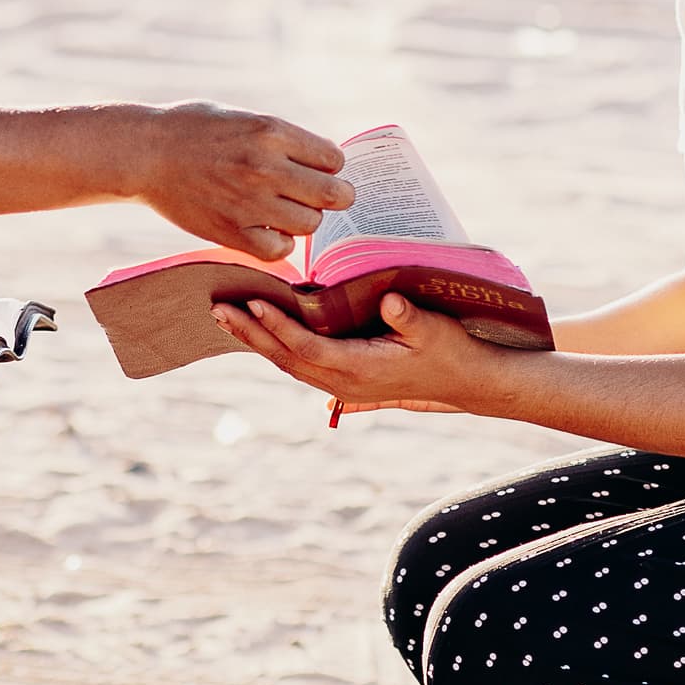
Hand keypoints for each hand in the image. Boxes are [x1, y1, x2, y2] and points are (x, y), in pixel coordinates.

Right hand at [134, 105, 349, 261]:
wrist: (145, 153)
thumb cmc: (194, 130)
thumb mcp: (244, 118)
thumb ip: (283, 139)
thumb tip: (325, 163)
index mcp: (271, 131)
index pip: (333, 159)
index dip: (330, 165)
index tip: (318, 169)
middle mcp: (266, 167)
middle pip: (332, 194)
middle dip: (334, 196)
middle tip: (323, 196)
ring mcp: (250, 202)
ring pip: (310, 224)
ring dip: (303, 218)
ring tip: (284, 209)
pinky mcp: (232, 232)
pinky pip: (279, 249)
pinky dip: (279, 242)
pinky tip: (267, 228)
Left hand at [212, 291, 505, 416]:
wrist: (468, 382)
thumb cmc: (452, 351)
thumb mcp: (435, 330)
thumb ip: (410, 317)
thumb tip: (390, 301)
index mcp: (360, 369)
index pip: (306, 347)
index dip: (277, 326)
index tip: (252, 303)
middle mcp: (345, 381)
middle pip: (285, 358)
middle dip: (250, 333)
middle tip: (217, 308)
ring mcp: (344, 384)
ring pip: (289, 363)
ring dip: (257, 340)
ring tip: (227, 316)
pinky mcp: (347, 378)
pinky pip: (301, 363)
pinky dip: (276, 346)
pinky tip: (261, 331)